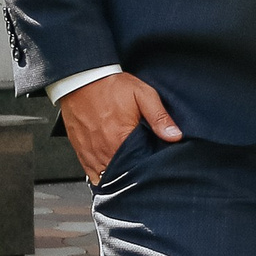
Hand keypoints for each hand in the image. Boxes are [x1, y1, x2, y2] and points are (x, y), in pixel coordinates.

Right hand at [59, 70, 180, 181]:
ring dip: (117, 177)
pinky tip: (110, 173)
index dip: (146, 172)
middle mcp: (103, 150)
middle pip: (121, 175)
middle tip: (141, 173)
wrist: (82, 78)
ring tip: (127, 174)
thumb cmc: (111, 86)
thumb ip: (159, 117)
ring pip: (105, 177)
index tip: (152, 170)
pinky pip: (91, 173)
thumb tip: (175, 136)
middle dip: (132, 176)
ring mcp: (90, 152)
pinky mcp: (80, 150)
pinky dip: (101, 176)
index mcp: (120, 139)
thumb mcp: (142, 95)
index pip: (137, 168)